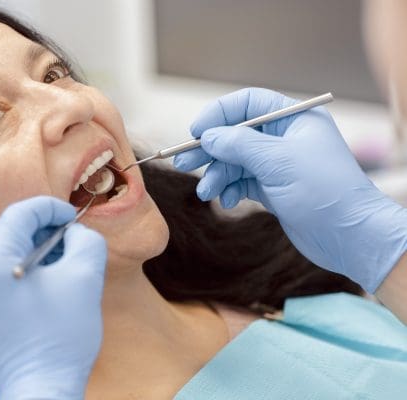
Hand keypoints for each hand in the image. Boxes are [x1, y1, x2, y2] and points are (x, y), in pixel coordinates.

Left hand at [0, 196, 106, 399]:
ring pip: (6, 255)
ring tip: (63, 263)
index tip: (73, 216)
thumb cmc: (62, 337)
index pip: (20, 214)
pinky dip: (25, 270)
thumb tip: (76, 233)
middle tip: (72, 240)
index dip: (51, 208)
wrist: (41, 390)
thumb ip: (87, 240)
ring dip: (36, 250)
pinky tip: (48, 284)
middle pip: (10, 233)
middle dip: (45, 230)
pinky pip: (0, 277)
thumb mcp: (86, 277)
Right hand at [174, 87, 406, 292]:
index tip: (196, 132)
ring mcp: (278, 164)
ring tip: (205, 192)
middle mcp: (284, 138)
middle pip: (236, 134)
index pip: (248, 103)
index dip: (218, 114)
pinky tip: (227, 201)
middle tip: (183, 163)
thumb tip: (207, 137)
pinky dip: (230, 190)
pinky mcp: (273, 189)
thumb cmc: (323, 191)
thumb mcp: (278, 162)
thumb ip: (239, 145)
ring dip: (217, 175)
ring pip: (236, 162)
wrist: (349, 237)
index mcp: (293, 119)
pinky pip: (242, 182)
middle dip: (210, 149)